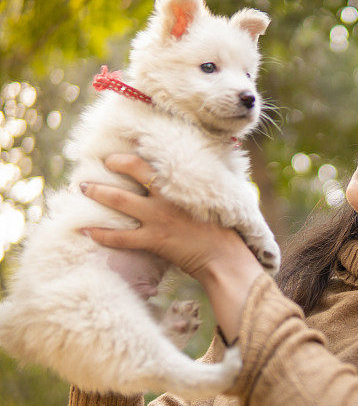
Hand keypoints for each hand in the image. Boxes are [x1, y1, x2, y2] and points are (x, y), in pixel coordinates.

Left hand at [80, 153, 257, 282]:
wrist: (225, 258)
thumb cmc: (226, 231)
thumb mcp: (218, 201)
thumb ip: (205, 188)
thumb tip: (203, 176)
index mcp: (183, 186)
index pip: (155, 161)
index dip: (136, 154)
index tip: (126, 148)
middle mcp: (167, 198)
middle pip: (133, 171)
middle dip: (113, 164)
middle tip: (100, 163)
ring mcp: (158, 219)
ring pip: (119, 201)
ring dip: (98, 193)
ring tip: (83, 188)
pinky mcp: (153, 240)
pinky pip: (120, 237)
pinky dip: (101, 234)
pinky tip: (86, 230)